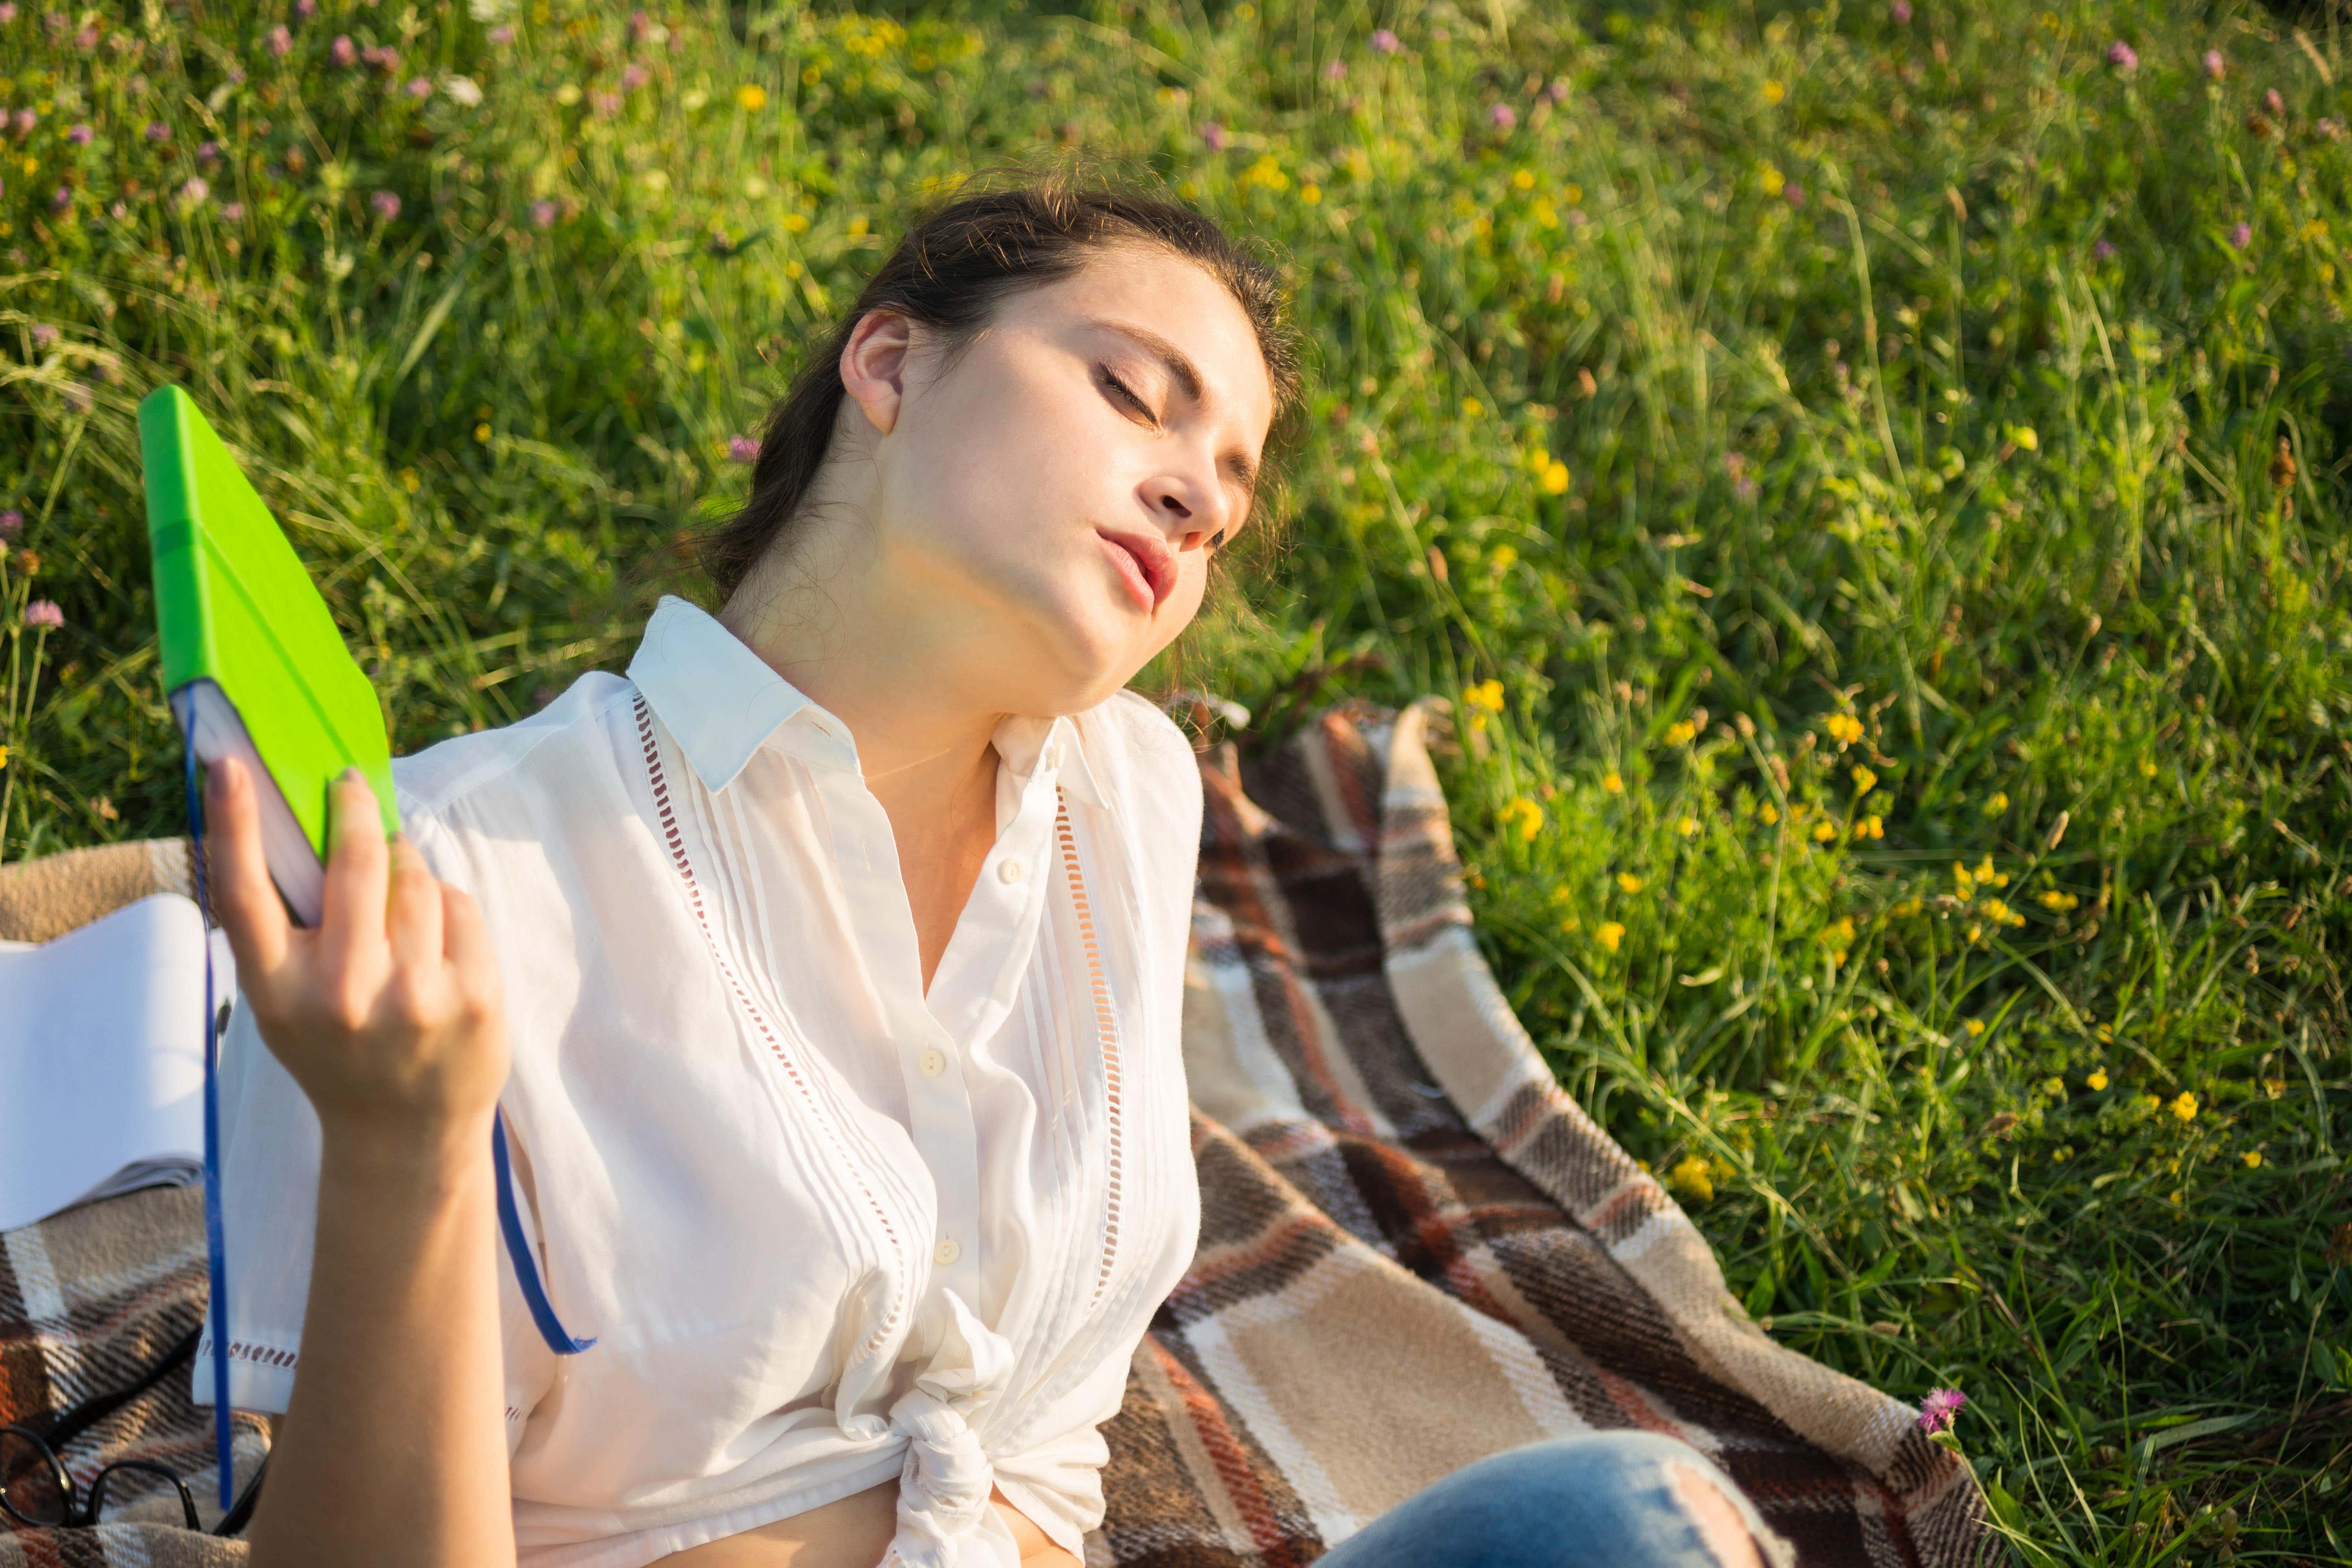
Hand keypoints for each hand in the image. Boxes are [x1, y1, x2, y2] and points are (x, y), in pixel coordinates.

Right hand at [207, 758, 509, 1146]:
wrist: (404, 1134)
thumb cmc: (340, 1050)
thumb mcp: (288, 1001)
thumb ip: (290, 928)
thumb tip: (309, 822)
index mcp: (278, 991)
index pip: (243, 892)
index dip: (233, 821)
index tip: (227, 763)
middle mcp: (342, 993)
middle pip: (355, 861)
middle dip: (355, 811)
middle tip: (351, 789)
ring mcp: (413, 997)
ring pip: (417, 877)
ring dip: (408, 870)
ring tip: (399, 906)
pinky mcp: (472, 997)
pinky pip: (461, 905)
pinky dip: (449, 908)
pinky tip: (437, 945)